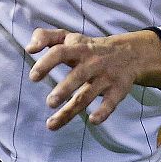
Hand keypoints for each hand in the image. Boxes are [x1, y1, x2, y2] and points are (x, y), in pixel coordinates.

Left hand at [26, 28, 160, 130]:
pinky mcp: (118, 90)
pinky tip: (93, 121)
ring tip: (51, 124)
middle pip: (78, 76)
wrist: (130, 53)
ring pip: (88, 95)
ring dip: (71, 110)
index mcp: (78, 49)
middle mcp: (93, 63)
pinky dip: (104, 112)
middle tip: (50, 102)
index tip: (33, 77)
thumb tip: (29, 48)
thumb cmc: (89, 48)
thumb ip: (46, 37)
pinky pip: (111, 102)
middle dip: (64, 89)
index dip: (46, 64)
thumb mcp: (69, 38)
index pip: (60, 53)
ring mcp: (106, 77)